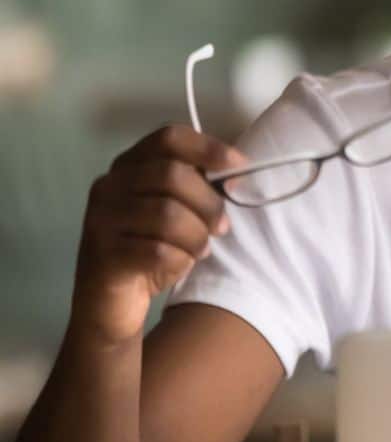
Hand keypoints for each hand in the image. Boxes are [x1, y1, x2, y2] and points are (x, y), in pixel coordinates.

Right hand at [72, 124, 245, 344]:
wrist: (109, 303)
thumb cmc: (150, 250)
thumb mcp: (175, 211)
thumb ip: (199, 188)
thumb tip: (237, 176)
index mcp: (129, 166)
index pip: (169, 138)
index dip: (207, 147)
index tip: (239, 164)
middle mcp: (109, 185)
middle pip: (173, 175)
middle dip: (208, 204)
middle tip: (221, 228)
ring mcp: (100, 218)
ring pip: (167, 214)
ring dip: (196, 236)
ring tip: (199, 250)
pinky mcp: (102, 252)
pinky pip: (157, 250)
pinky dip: (180, 259)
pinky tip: (180, 265)